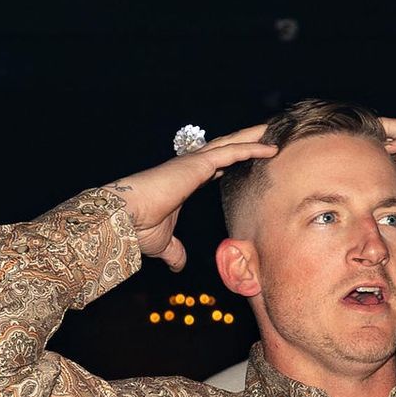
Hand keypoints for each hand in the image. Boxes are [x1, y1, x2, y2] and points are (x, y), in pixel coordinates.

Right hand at [105, 125, 276, 270]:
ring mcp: (193, 163)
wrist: (122, 217)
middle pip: (225, 149)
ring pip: (231, 144)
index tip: (247, 158)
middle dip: (245, 141)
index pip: (214, 167)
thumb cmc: (136, 228)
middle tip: (266, 134)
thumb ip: (175, 252)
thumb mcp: (163, 244)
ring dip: (253, 137)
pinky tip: (270, 148)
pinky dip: (252, 148)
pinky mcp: (197, 165)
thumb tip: (179, 266)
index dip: (232, 161)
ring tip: (273, 131)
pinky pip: (232, 152)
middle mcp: (189, 168)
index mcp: (184, 182)